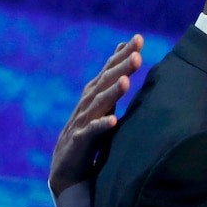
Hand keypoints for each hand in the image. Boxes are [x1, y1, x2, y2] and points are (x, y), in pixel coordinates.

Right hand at [49, 35, 143, 195]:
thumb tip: (128, 52)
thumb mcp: (104, 102)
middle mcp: (88, 103)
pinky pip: (92, 133)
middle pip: (106, 82)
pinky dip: (101, 125)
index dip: (123, 54)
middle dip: (121, 67)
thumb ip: (114, 79)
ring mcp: (83, 121)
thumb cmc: (90, 131)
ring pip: (99, 104)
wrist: (67, 168)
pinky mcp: (80, 142)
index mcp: (95, 93)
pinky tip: (113, 120)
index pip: (110, 69)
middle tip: (138, 54)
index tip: (139, 38)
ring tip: (126, 81)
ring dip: (112, 92)